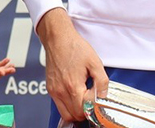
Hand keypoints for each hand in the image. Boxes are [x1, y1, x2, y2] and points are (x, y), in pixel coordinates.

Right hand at [37, 8, 108, 122]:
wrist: (58, 39)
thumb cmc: (75, 47)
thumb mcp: (95, 62)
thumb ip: (101, 81)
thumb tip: (103, 96)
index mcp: (72, 85)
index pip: (84, 110)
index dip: (93, 107)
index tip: (97, 97)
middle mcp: (60, 91)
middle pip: (73, 116)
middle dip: (85, 111)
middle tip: (91, 100)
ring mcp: (54, 91)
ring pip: (65, 114)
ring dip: (76, 110)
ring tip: (84, 96)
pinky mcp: (50, 89)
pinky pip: (59, 105)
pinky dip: (69, 104)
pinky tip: (76, 91)